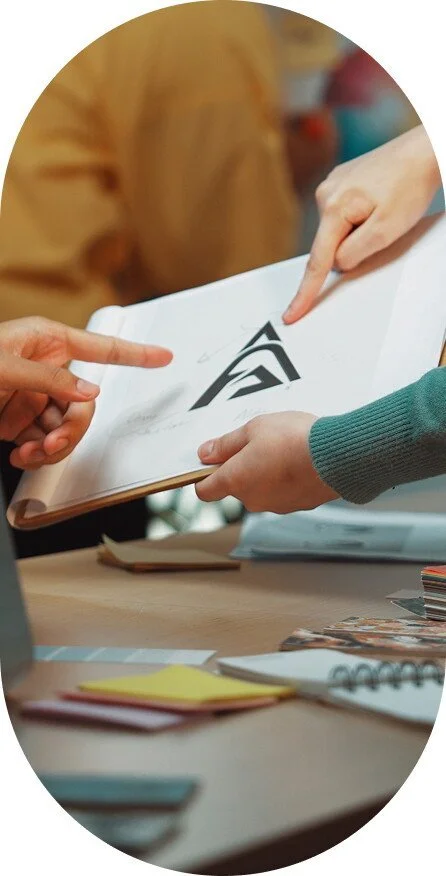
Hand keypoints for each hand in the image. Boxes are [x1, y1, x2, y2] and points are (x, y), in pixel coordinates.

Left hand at [0, 316, 171, 468]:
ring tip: (30, 453)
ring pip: (66, 428)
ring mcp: (34, 397)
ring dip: (52, 447)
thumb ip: (49, 378)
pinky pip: (44, 442)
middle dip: (72, 429)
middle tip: (54, 442)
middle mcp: (44, 369)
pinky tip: (21, 455)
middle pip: (84, 404)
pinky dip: (35, 455)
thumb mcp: (5, 367)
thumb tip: (89, 392)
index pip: (101, 348)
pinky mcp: (21, 421)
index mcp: (45, 341)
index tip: (163, 357)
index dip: (135, 354)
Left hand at [195, 412, 338, 512]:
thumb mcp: (254, 429)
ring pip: (261, 489)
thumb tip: (205, 454)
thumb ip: (226, 444)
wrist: (338, 456)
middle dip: (242, 467)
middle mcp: (252, 499)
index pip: (205, 491)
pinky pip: (283, 492)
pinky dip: (286, 479)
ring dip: (265, 472)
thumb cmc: (294, 439)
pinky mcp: (298, 505)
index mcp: (235, 481)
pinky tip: (298, 460)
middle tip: (257, 442)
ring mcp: (276, 505)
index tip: (210, 462)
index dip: (203, 476)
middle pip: (235, 486)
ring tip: (283, 448)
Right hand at [283, 125, 440, 322]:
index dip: (305, 292)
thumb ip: (355, 253)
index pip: (317, 261)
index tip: (292, 313)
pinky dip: (360, 219)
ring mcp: (332, 186)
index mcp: (334, 206)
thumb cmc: (410, 184)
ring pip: (339, 231)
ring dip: (360, 230)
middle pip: (330, 244)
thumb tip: (336, 263)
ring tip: (385, 208)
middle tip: (383, 225)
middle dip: (353, 246)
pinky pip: (344, 216)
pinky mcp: (342, 182)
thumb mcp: (387, 229)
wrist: (423, 151)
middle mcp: (326, 193)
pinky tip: (379, 203)